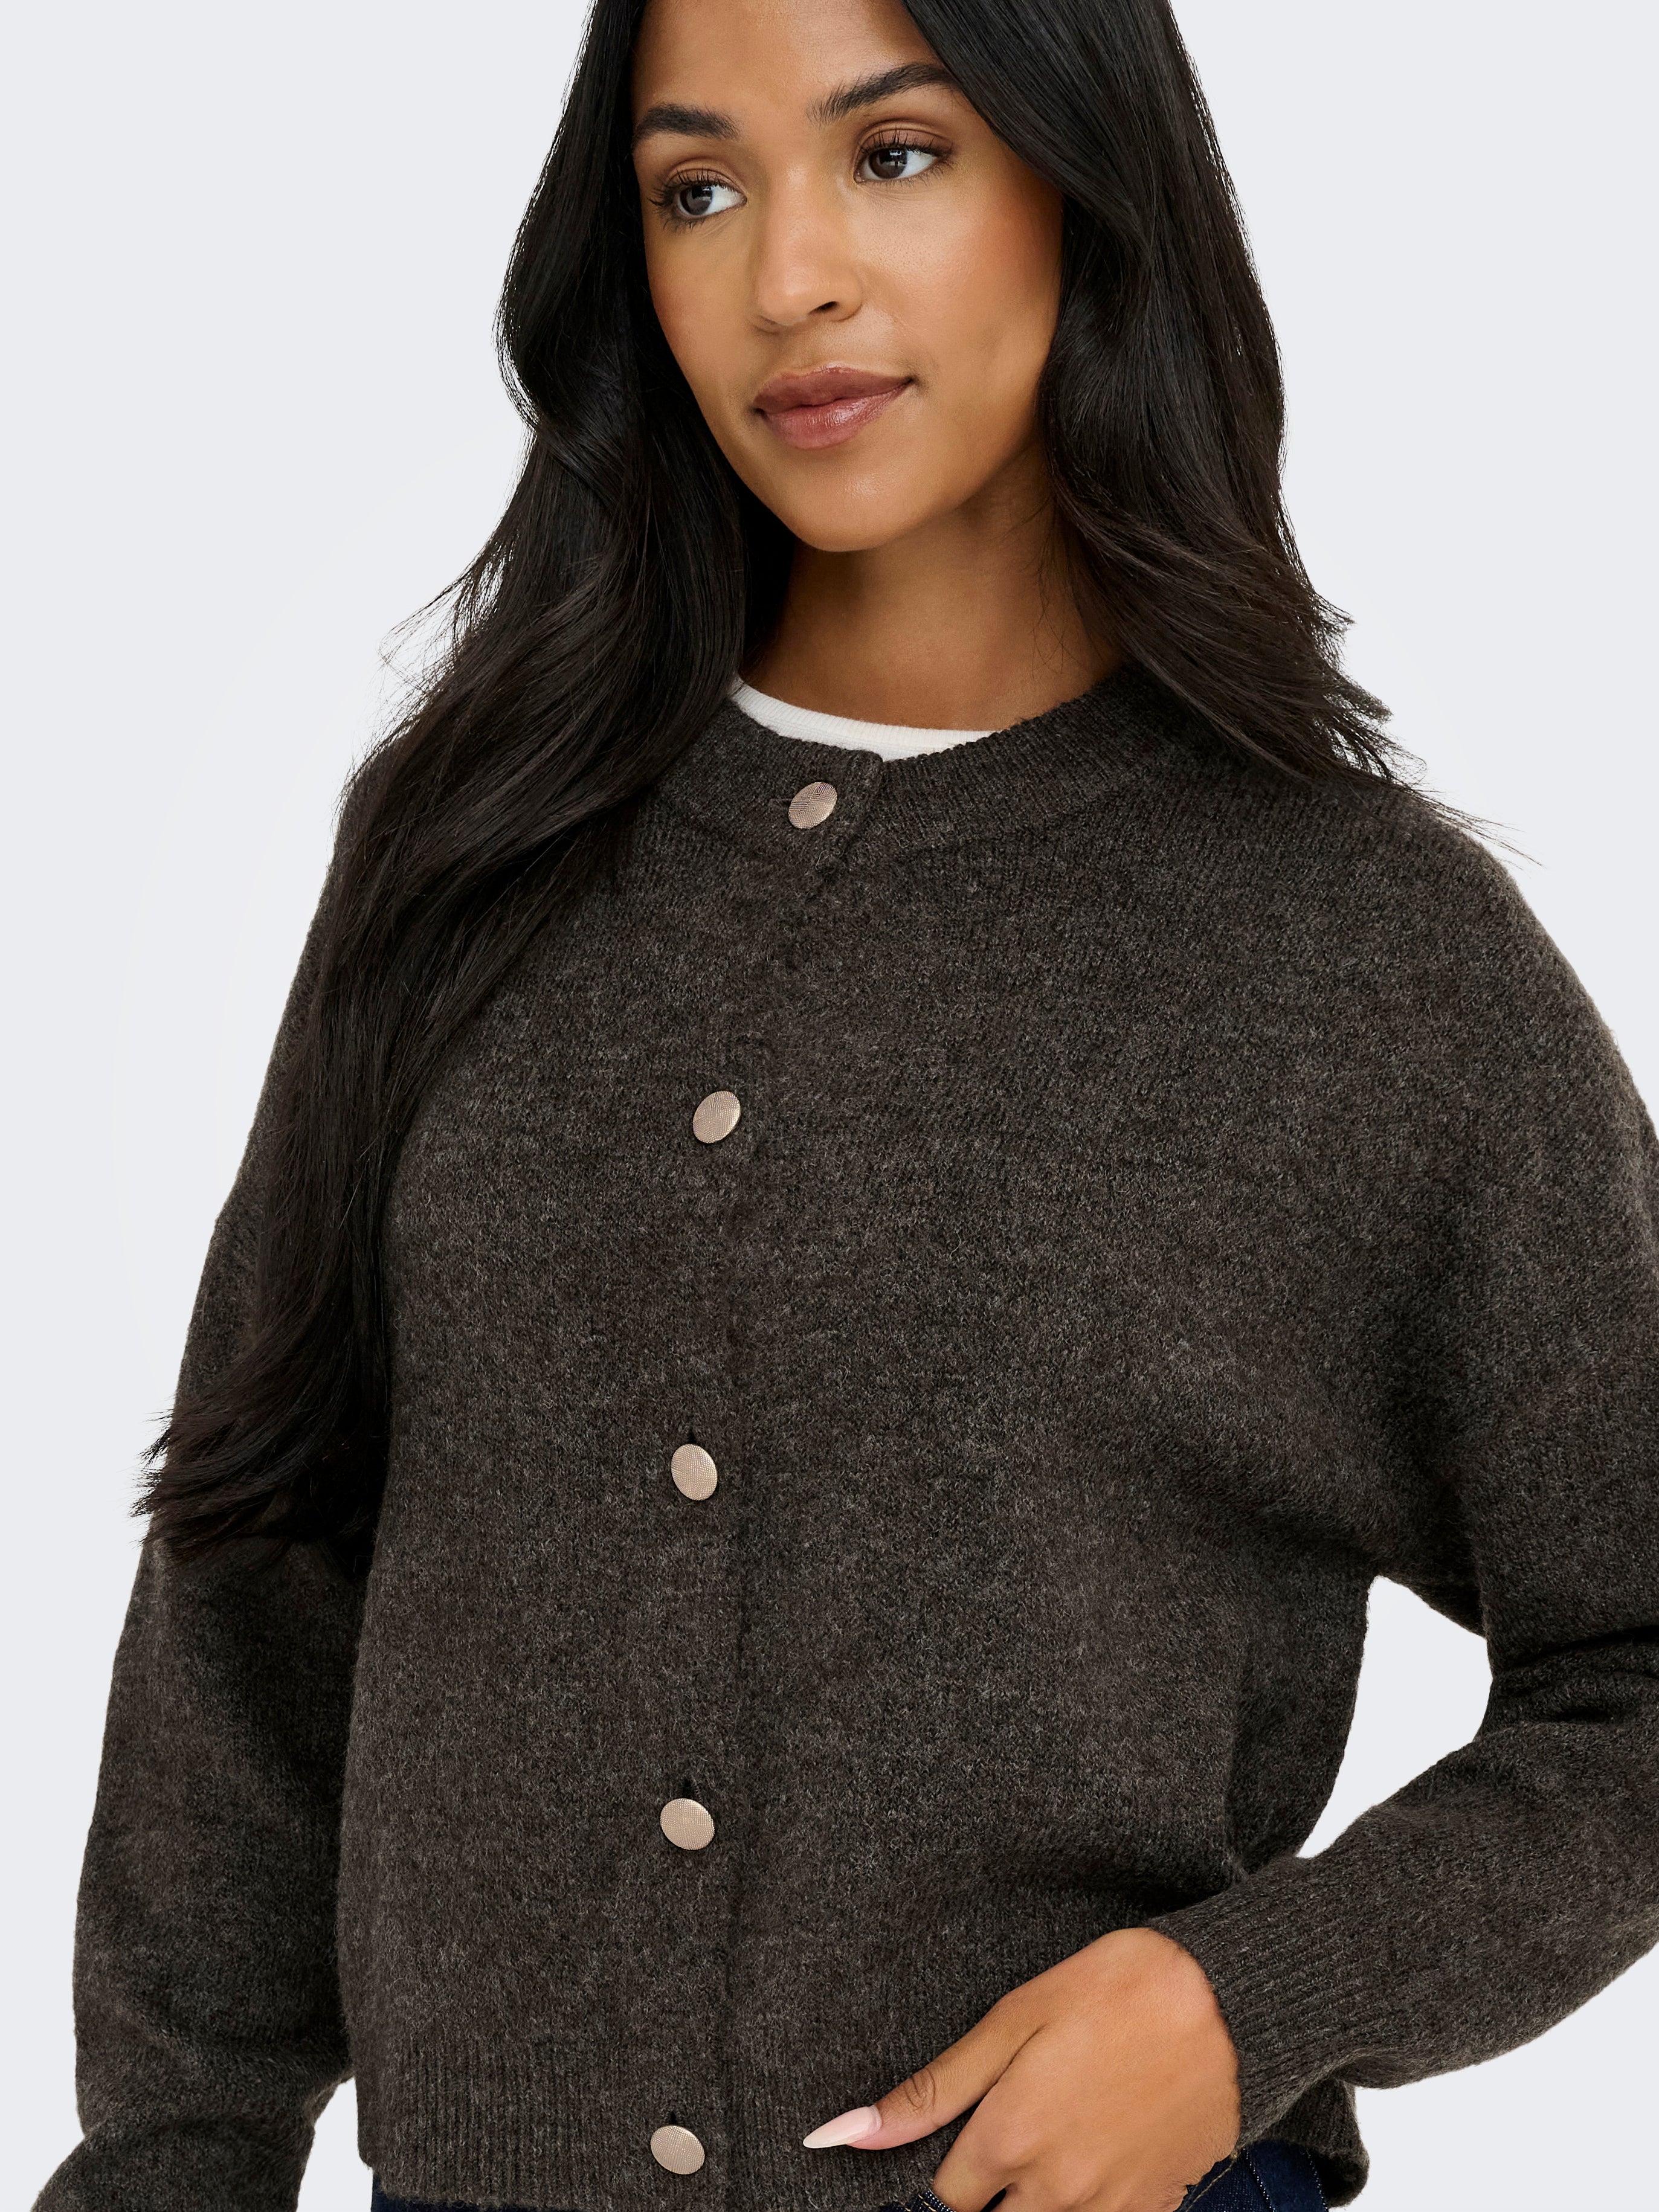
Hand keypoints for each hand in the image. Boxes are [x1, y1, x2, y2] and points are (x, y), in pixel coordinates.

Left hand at [801, 1926, 1240, 2211]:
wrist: (1227, 2004)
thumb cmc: (1117, 1993)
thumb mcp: (1013, 2020)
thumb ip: (932, 2090)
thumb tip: (846, 2135)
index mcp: (1008, 2140)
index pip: (942, 2202)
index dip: (937, 2178)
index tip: (950, 2155)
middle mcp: (1055, 2191)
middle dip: (985, 2196)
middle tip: (1002, 2145)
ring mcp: (1108, 2208)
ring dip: (1031, 2201)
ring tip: (1045, 2145)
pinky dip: (1083, 2205)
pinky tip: (1088, 2161)